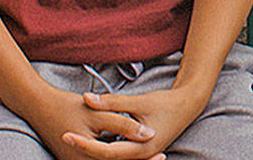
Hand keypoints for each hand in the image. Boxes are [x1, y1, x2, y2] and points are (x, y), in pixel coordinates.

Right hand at [23, 85, 164, 159]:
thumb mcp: (99, 113)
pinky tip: (128, 150)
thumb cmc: (69, 107)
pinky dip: (114, 158)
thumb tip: (149, 134)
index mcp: (87, 158)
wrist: (39, 106)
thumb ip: (124, 125)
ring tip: (152, 155)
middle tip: (161, 157)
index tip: (161, 155)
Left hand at [61, 83, 210, 158]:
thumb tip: (86, 98)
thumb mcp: (138, 102)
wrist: (188, 105)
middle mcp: (139, 157)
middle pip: (105, 159)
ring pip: (110, 159)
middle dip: (84, 149)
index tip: (66, 134)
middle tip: (63, 136)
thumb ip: (112, 102)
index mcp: (140, 149)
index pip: (105, 152)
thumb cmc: (166, 104)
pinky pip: (117, 154)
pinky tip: (90, 141)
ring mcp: (139, 156)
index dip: (84, 143)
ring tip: (72, 139)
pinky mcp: (138, 151)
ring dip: (92, 151)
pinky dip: (103, 149)